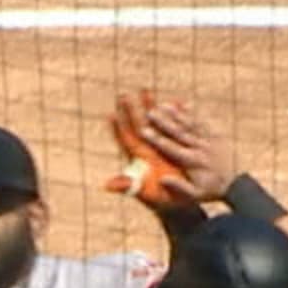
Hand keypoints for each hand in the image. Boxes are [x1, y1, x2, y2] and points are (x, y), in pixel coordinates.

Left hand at [103, 89, 196, 211]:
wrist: (179, 198)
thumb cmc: (158, 198)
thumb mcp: (143, 192)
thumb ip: (127, 186)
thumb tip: (107, 186)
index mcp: (138, 158)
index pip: (125, 140)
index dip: (117, 129)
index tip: (111, 115)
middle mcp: (147, 147)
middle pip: (137, 125)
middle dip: (130, 109)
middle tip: (123, 94)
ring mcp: (161, 143)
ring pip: (154, 121)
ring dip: (150, 106)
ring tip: (146, 89)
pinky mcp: (176, 143)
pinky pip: (176, 125)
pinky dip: (175, 114)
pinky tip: (177, 102)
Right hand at [137, 97, 239, 202]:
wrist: (235, 184)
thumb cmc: (211, 190)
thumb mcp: (195, 194)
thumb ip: (179, 187)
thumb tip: (162, 179)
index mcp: (192, 162)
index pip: (170, 148)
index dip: (156, 139)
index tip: (144, 131)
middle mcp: (199, 148)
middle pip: (179, 132)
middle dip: (163, 122)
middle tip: (150, 112)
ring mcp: (208, 140)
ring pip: (190, 124)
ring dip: (176, 114)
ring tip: (162, 105)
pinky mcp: (215, 135)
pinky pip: (203, 122)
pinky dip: (194, 113)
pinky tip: (185, 104)